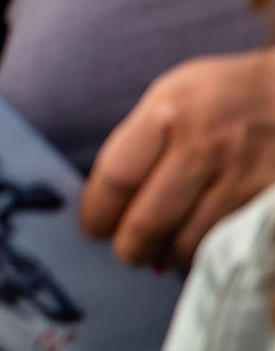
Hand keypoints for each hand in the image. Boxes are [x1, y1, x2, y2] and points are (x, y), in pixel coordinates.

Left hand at [79, 51, 274, 267]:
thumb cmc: (220, 95)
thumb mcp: (169, 96)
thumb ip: (139, 143)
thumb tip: (110, 200)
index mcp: (167, 115)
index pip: (117, 178)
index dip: (97, 213)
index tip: (93, 227)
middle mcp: (202, 146)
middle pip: (148, 220)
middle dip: (129, 247)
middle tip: (126, 250)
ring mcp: (239, 176)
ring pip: (187, 242)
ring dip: (166, 256)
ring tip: (160, 250)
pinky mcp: (264, 202)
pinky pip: (224, 244)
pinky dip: (203, 254)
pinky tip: (195, 246)